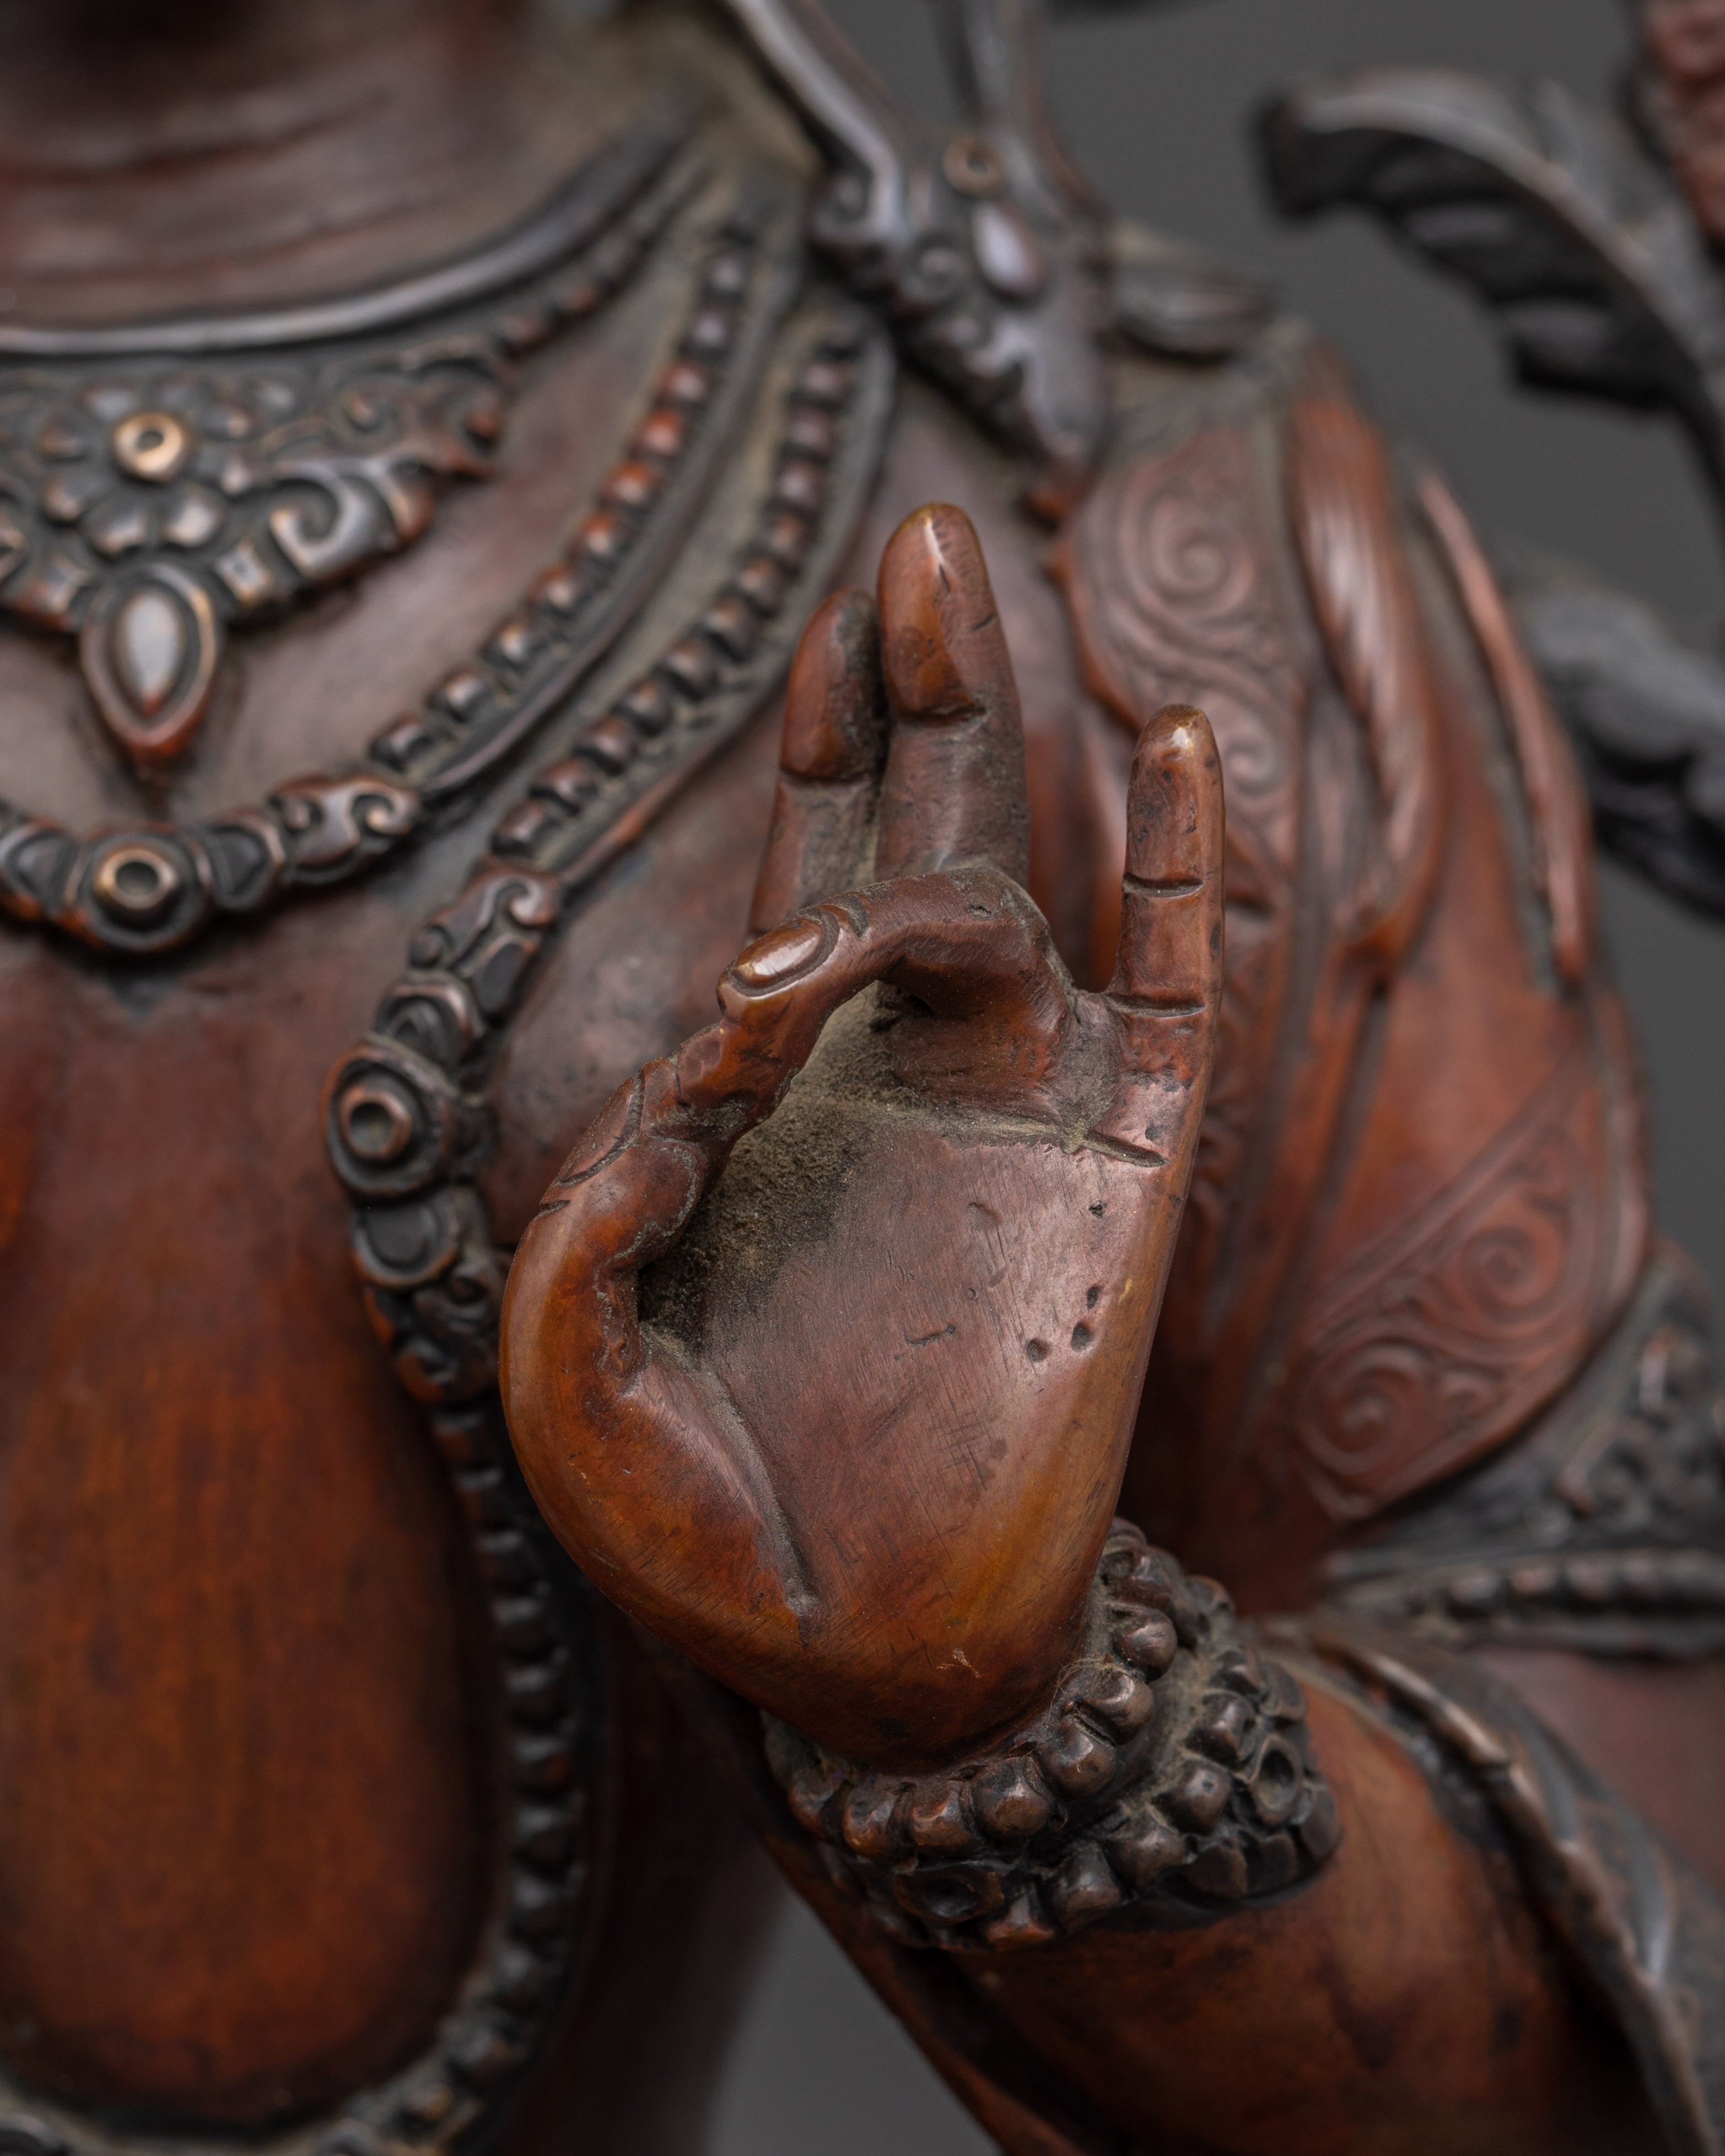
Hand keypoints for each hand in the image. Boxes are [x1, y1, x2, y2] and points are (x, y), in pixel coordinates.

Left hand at [500, 504, 1222, 1768]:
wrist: (873, 1659)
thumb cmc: (710, 1532)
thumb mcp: (572, 1388)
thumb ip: (573, 1244)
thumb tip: (663, 1107)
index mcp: (767, 1106)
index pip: (784, 890)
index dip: (788, 795)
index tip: (793, 754)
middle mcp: (893, 1077)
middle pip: (902, 832)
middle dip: (898, 689)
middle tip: (903, 538)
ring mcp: (1012, 1112)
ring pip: (1008, 878)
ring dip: (980, 733)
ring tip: (942, 585)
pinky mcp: (1119, 1173)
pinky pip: (1170, 993)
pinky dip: (1183, 875)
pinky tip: (1182, 745)